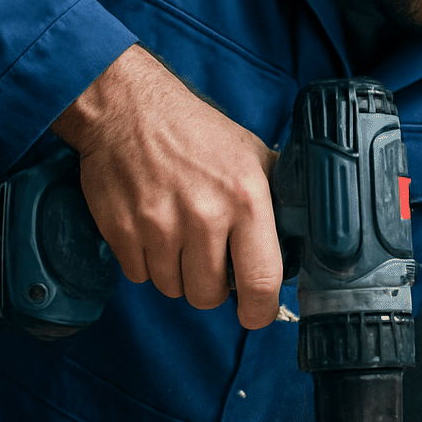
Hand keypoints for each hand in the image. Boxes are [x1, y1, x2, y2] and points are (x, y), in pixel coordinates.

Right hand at [51, 47, 282, 327]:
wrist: (126, 108)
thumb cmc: (193, 131)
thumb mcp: (250, 153)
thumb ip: (275, 197)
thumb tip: (299, 237)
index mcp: (245, 198)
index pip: (261, 281)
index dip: (259, 310)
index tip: (255, 314)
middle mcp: (204, 216)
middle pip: (208, 296)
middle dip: (210, 287)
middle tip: (207, 258)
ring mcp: (158, 226)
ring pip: (172, 288)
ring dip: (176, 273)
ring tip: (177, 236)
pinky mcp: (122, 231)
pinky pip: (139, 274)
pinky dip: (145, 261)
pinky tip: (150, 228)